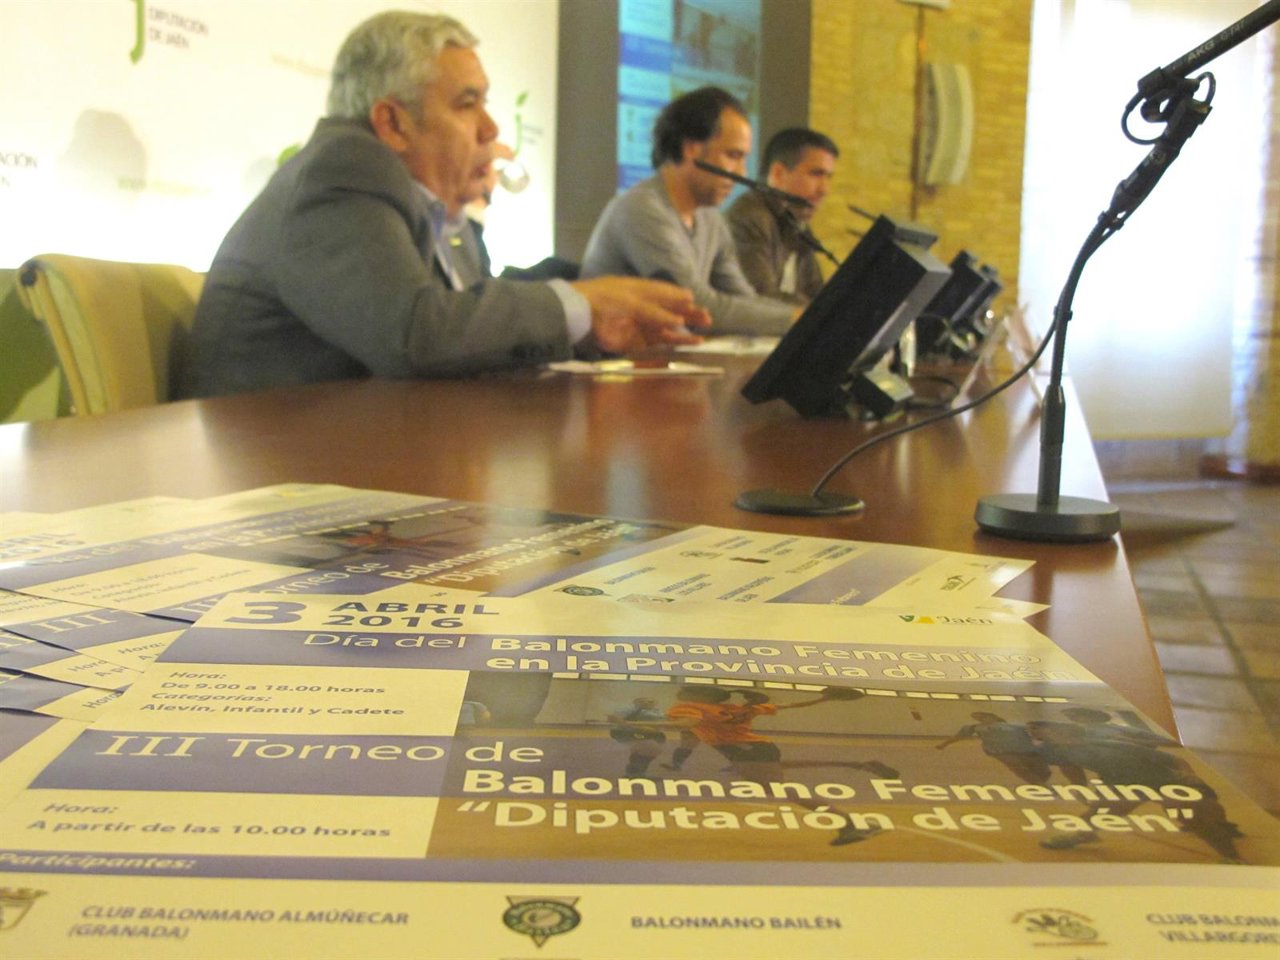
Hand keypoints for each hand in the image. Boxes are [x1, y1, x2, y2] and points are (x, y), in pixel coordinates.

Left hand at [569, 277, 710, 352]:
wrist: (582, 315)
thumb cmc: (606, 299)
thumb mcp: (633, 301)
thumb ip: (656, 312)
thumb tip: (679, 322)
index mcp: (643, 290)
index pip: (665, 292)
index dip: (678, 296)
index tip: (692, 299)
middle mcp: (646, 307)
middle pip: (671, 310)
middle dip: (689, 313)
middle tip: (707, 317)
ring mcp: (643, 325)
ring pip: (671, 327)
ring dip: (688, 328)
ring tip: (706, 328)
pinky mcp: (640, 341)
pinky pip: (663, 341)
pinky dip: (678, 341)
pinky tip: (693, 341)